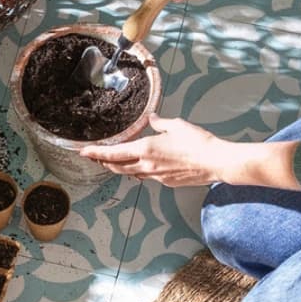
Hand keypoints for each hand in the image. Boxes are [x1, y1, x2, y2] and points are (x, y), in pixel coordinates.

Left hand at [79, 116, 236, 186]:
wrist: (215, 162)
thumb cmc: (198, 143)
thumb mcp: (176, 125)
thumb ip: (160, 123)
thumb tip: (151, 119)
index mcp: (146, 149)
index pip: (114, 153)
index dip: (97, 153)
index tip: (84, 151)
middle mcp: (147, 165)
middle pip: (117, 167)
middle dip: (103, 162)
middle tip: (94, 157)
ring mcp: (156, 176)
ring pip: (130, 173)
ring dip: (119, 168)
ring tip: (112, 162)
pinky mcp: (166, 182)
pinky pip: (146, 176)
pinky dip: (137, 171)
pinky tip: (139, 166)